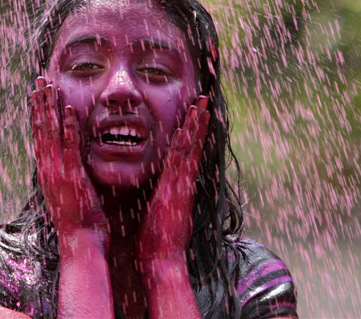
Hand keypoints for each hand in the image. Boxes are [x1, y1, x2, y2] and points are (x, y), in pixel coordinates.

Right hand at [31, 77, 108, 249]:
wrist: (80, 243)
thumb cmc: (77, 220)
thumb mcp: (66, 193)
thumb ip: (64, 175)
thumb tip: (65, 163)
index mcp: (46, 171)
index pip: (39, 136)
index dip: (37, 114)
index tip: (36, 94)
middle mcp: (47, 168)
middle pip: (40, 129)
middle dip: (39, 103)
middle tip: (38, 80)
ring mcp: (58, 172)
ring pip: (50, 134)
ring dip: (50, 108)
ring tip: (48, 86)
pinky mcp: (72, 176)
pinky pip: (70, 147)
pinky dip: (69, 128)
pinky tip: (69, 110)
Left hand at [135, 96, 209, 277]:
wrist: (161, 261)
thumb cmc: (156, 244)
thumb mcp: (157, 216)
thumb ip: (160, 202)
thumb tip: (158, 196)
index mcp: (177, 188)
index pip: (184, 155)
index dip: (190, 134)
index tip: (195, 116)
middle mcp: (183, 183)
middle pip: (192, 146)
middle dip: (198, 122)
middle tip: (204, 99)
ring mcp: (181, 184)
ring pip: (189, 148)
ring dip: (196, 125)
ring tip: (202, 103)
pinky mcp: (177, 188)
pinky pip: (182, 159)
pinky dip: (188, 141)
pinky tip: (190, 125)